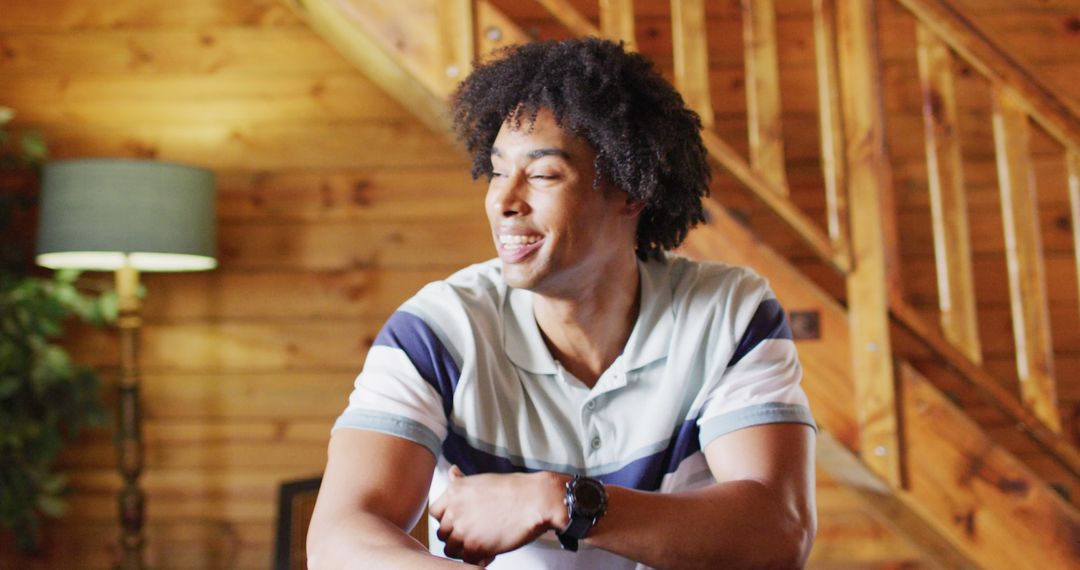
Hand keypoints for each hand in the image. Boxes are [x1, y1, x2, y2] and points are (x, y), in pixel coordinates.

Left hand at [429, 466, 566, 564]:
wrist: (536, 500)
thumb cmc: (515, 489)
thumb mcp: (482, 479)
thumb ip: (462, 482)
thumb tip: (452, 472)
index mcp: (455, 491)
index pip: (434, 513)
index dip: (446, 519)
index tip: (458, 521)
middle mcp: (454, 510)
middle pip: (441, 533)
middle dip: (455, 535)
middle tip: (473, 534)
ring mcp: (463, 529)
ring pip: (450, 549)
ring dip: (464, 549)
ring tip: (481, 544)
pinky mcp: (475, 547)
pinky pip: (466, 560)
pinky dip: (477, 559)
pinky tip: (490, 552)